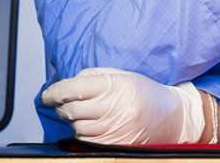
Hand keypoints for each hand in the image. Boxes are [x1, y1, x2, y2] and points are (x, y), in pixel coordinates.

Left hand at [41, 68, 203, 144]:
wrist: (172, 118)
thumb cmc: (146, 94)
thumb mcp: (123, 75)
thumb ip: (94, 76)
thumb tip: (68, 83)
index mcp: (117, 86)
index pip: (74, 89)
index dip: (54, 92)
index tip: (47, 94)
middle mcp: (115, 108)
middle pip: (71, 109)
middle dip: (62, 105)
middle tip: (65, 101)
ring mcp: (114, 129)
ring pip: (76, 126)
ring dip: (74, 119)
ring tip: (87, 112)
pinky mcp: (114, 144)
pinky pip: (86, 139)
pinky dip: (83, 131)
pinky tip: (93, 124)